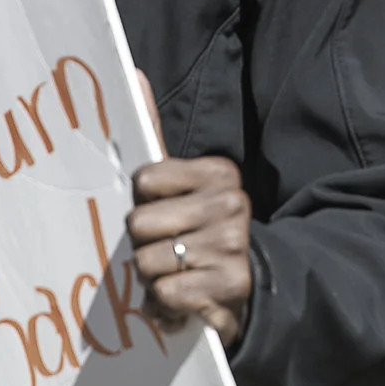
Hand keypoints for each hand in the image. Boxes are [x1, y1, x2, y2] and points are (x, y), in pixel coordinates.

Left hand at [127, 150, 253, 351]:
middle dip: (143, 245)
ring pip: (146, 262)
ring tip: (176, 276)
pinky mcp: (229, 284)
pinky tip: (182, 301)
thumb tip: (136, 80)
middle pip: (139, 223)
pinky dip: (163, 305)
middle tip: (169, 252)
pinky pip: (163, 293)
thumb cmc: (201, 234)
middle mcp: (232, 204)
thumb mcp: (184, 188)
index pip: (145, 181)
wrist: (248, 287)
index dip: (144, 205)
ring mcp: (232, 244)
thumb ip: (157, 139)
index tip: (165, 216)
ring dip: (152, 279)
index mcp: (220, 173)